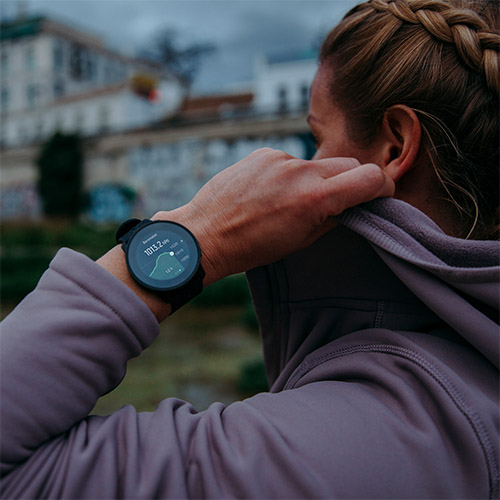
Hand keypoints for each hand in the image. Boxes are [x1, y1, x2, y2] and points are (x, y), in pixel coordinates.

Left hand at [153, 148, 393, 284]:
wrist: (206, 233)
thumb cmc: (252, 246)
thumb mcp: (301, 241)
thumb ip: (333, 217)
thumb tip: (354, 204)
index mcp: (315, 198)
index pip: (371, 177)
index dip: (382, 187)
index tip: (379, 195)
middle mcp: (301, 171)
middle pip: (348, 165)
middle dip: (350, 182)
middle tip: (335, 202)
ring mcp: (280, 158)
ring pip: (318, 163)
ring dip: (316, 179)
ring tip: (290, 201)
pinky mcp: (264, 152)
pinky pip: (291, 161)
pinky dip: (291, 174)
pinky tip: (271, 192)